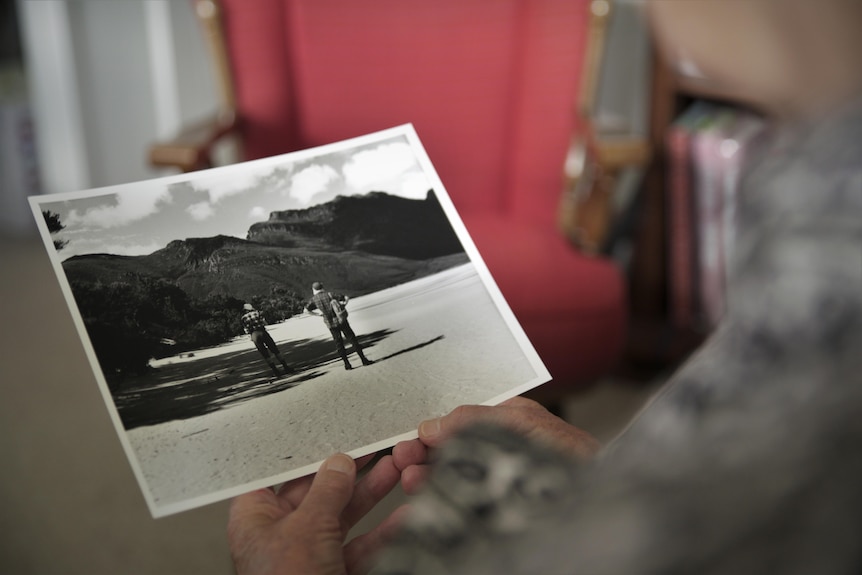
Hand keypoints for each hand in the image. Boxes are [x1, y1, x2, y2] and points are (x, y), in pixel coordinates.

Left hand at [228, 453, 401, 574]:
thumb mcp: (307, 528)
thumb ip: (326, 491)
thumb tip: (339, 465)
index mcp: (256, 519)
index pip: (281, 474)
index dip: (309, 453)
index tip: (334, 434)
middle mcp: (281, 536)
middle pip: (319, 492)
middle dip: (352, 471)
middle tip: (374, 448)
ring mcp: (310, 555)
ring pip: (344, 515)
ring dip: (372, 492)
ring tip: (395, 468)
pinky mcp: (334, 572)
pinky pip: (361, 544)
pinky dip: (383, 530)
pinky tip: (402, 513)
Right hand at [392, 396, 599, 493]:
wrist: (597, 493)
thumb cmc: (570, 452)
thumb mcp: (519, 421)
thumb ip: (476, 418)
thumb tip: (434, 426)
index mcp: (504, 421)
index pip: (456, 423)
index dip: (429, 433)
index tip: (407, 445)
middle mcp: (497, 447)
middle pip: (449, 450)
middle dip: (423, 456)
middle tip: (402, 463)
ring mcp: (497, 476)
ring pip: (453, 475)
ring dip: (428, 477)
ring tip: (412, 481)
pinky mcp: (498, 501)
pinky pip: (464, 498)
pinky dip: (444, 496)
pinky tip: (430, 498)